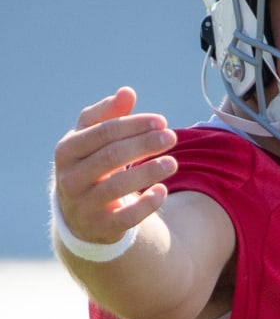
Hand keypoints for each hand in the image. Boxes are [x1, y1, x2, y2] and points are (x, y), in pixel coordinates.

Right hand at [53, 87, 177, 245]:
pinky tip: (162, 191)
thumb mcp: (93, 139)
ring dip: (149, 172)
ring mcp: (84, 204)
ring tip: (173, 162)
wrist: (80, 214)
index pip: (103, 132)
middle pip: (111, 157)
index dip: (134, 125)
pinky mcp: (101, 226)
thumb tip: (127, 92)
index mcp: (67, 151)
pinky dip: (147, 204)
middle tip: (172, 137)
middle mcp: (70, 178)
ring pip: (118, 187)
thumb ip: (108, 115)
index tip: (162, 121)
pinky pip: (127, 217)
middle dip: (144, 145)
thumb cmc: (91, 165)